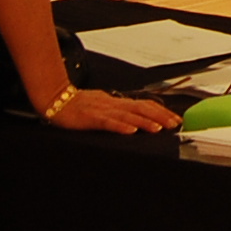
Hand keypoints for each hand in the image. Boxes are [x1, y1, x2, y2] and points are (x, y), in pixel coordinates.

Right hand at [48, 88, 176, 134]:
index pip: (144, 104)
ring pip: (128, 115)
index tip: (175, 119)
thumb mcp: (102, 106)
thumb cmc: (77, 105)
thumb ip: (118, 112)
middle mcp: (113, 104)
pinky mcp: (91, 118)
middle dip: (160, 116)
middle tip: (175, 124)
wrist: (55, 99)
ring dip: (145, 122)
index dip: (162, 111)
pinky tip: (131, 131)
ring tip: (159, 128)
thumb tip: (135, 118)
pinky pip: (108, 122)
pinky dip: (121, 126)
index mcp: (117, 102)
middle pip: (142, 108)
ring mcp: (103, 110)